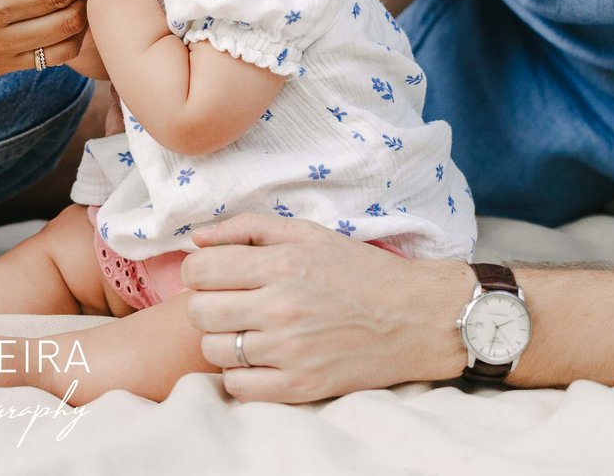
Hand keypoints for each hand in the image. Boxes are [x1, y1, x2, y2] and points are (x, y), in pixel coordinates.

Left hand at [180, 213, 469, 400]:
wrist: (416, 318)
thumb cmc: (361, 271)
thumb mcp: (307, 232)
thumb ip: (247, 227)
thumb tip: (196, 239)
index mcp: (282, 263)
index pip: (199, 270)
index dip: (198, 271)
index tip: (214, 275)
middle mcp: (282, 307)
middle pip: (198, 311)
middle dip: (204, 304)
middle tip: (228, 303)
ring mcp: (291, 351)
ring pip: (214, 349)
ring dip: (222, 338)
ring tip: (246, 330)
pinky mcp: (302, 386)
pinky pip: (238, 386)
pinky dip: (239, 374)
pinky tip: (258, 358)